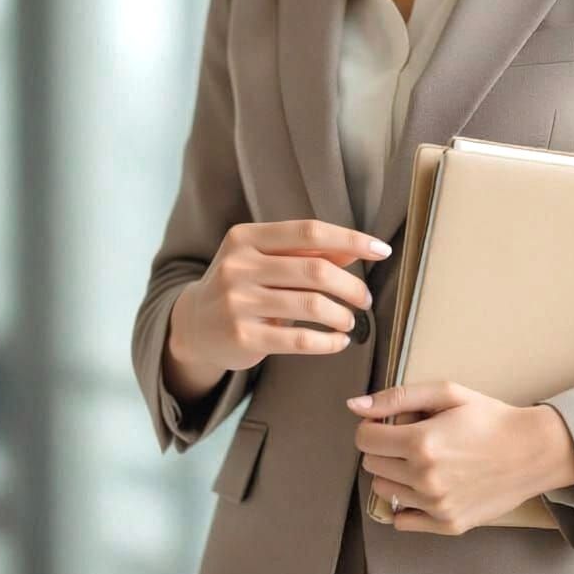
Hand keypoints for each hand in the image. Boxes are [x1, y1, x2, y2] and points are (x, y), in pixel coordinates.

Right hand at [165, 220, 391, 402]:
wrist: (192, 326)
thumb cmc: (241, 286)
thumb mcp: (264, 260)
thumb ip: (306, 253)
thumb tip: (354, 250)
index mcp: (246, 238)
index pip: (309, 231)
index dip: (350, 239)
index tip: (381, 250)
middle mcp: (238, 266)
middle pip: (315, 270)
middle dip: (351, 286)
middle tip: (364, 299)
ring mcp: (238, 302)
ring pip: (312, 306)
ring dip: (342, 315)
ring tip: (349, 321)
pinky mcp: (243, 337)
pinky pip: (300, 340)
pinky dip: (329, 342)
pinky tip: (338, 341)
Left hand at [348, 381, 573, 534]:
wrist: (533, 451)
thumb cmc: (490, 418)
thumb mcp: (447, 393)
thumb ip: (398, 397)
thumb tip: (354, 406)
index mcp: (421, 443)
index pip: (364, 439)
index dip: (373, 427)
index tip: (389, 424)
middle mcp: (424, 478)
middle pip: (372, 465)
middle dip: (384, 449)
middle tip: (413, 440)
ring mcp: (436, 506)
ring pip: (385, 491)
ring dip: (395, 475)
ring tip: (424, 461)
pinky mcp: (447, 524)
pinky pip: (403, 521)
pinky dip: (408, 505)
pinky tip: (427, 486)